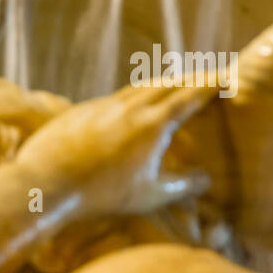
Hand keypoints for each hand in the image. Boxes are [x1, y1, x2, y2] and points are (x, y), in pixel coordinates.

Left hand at [14, 80, 213, 218]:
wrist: (45, 184)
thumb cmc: (101, 195)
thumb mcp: (150, 196)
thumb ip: (183, 186)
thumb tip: (206, 179)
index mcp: (153, 123)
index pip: (191, 96)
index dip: (211, 84)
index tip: (227, 76)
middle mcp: (129, 106)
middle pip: (167, 83)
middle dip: (190, 79)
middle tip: (206, 76)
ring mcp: (102, 105)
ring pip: (138, 88)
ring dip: (160, 84)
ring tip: (172, 86)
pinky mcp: (80, 111)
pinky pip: (113, 98)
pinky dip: (131, 97)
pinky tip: (129, 106)